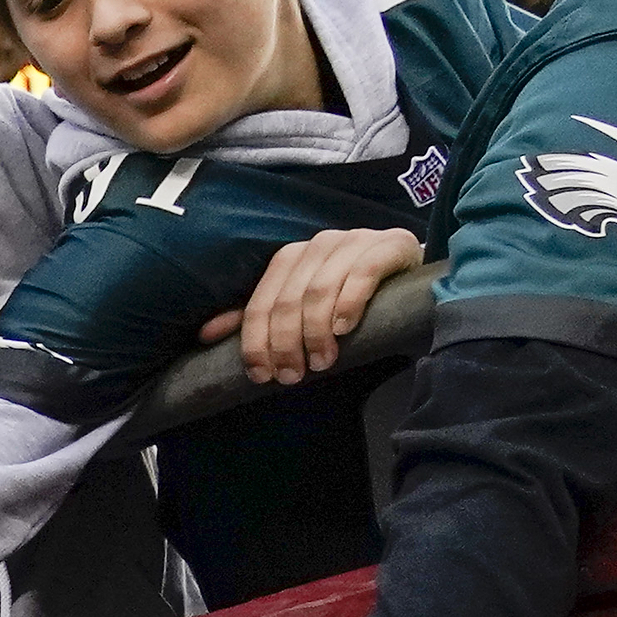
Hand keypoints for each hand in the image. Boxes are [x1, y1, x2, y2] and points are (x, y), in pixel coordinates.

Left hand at [207, 227, 424, 386]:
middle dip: (285, 343)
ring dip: (315, 333)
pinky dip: (348, 303)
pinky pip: (362, 274)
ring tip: (321, 362)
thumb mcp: (302, 306)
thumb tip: (206, 335)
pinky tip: (344, 329)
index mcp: (291, 257)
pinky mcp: (388, 245)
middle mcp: (319, 243)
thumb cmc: (350, 296)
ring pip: (320, 290)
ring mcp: (354, 241)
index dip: (256, 341)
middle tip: (293, 376)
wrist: (410, 277)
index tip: (261, 375)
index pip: (262, 301)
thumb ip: (260, 316)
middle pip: (289, 300)